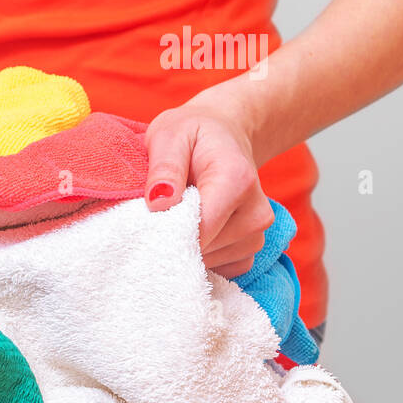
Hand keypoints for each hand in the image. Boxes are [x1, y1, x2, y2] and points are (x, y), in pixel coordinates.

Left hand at [144, 97, 273, 277]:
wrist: (224, 134)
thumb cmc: (192, 134)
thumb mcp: (169, 136)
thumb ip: (165, 167)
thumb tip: (159, 203)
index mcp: (236, 181)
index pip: (200, 229)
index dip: (167, 234)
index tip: (144, 225)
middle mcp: (256, 211)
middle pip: (204, 249)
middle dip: (173, 240)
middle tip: (156, 215)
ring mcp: (258, 232)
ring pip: (211, 261)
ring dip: (185, 249)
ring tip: (177, 217)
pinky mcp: (252, 246)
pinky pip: (223, 268)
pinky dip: (201, 257)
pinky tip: (191, 232)